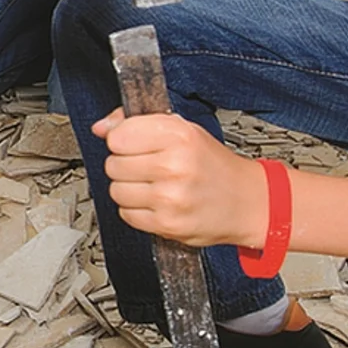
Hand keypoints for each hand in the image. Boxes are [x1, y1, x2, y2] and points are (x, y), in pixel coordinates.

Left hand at [91, 108, 267, 247]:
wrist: (247, 201)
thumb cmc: (214, 165)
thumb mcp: (184, 130)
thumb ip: (138, 123)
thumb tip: (101, 127)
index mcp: (179, 135)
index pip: (118, 136)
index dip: (122, 140)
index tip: (133, 144)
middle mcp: (175, 165)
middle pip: (113, 164)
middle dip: (125, 165)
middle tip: (147, 167)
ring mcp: (170, 197)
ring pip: (116, 190)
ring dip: (129, 189)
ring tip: (152, 185)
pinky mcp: (167, 223)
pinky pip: (126, 214)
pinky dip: (136, 210)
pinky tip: (156, 202)